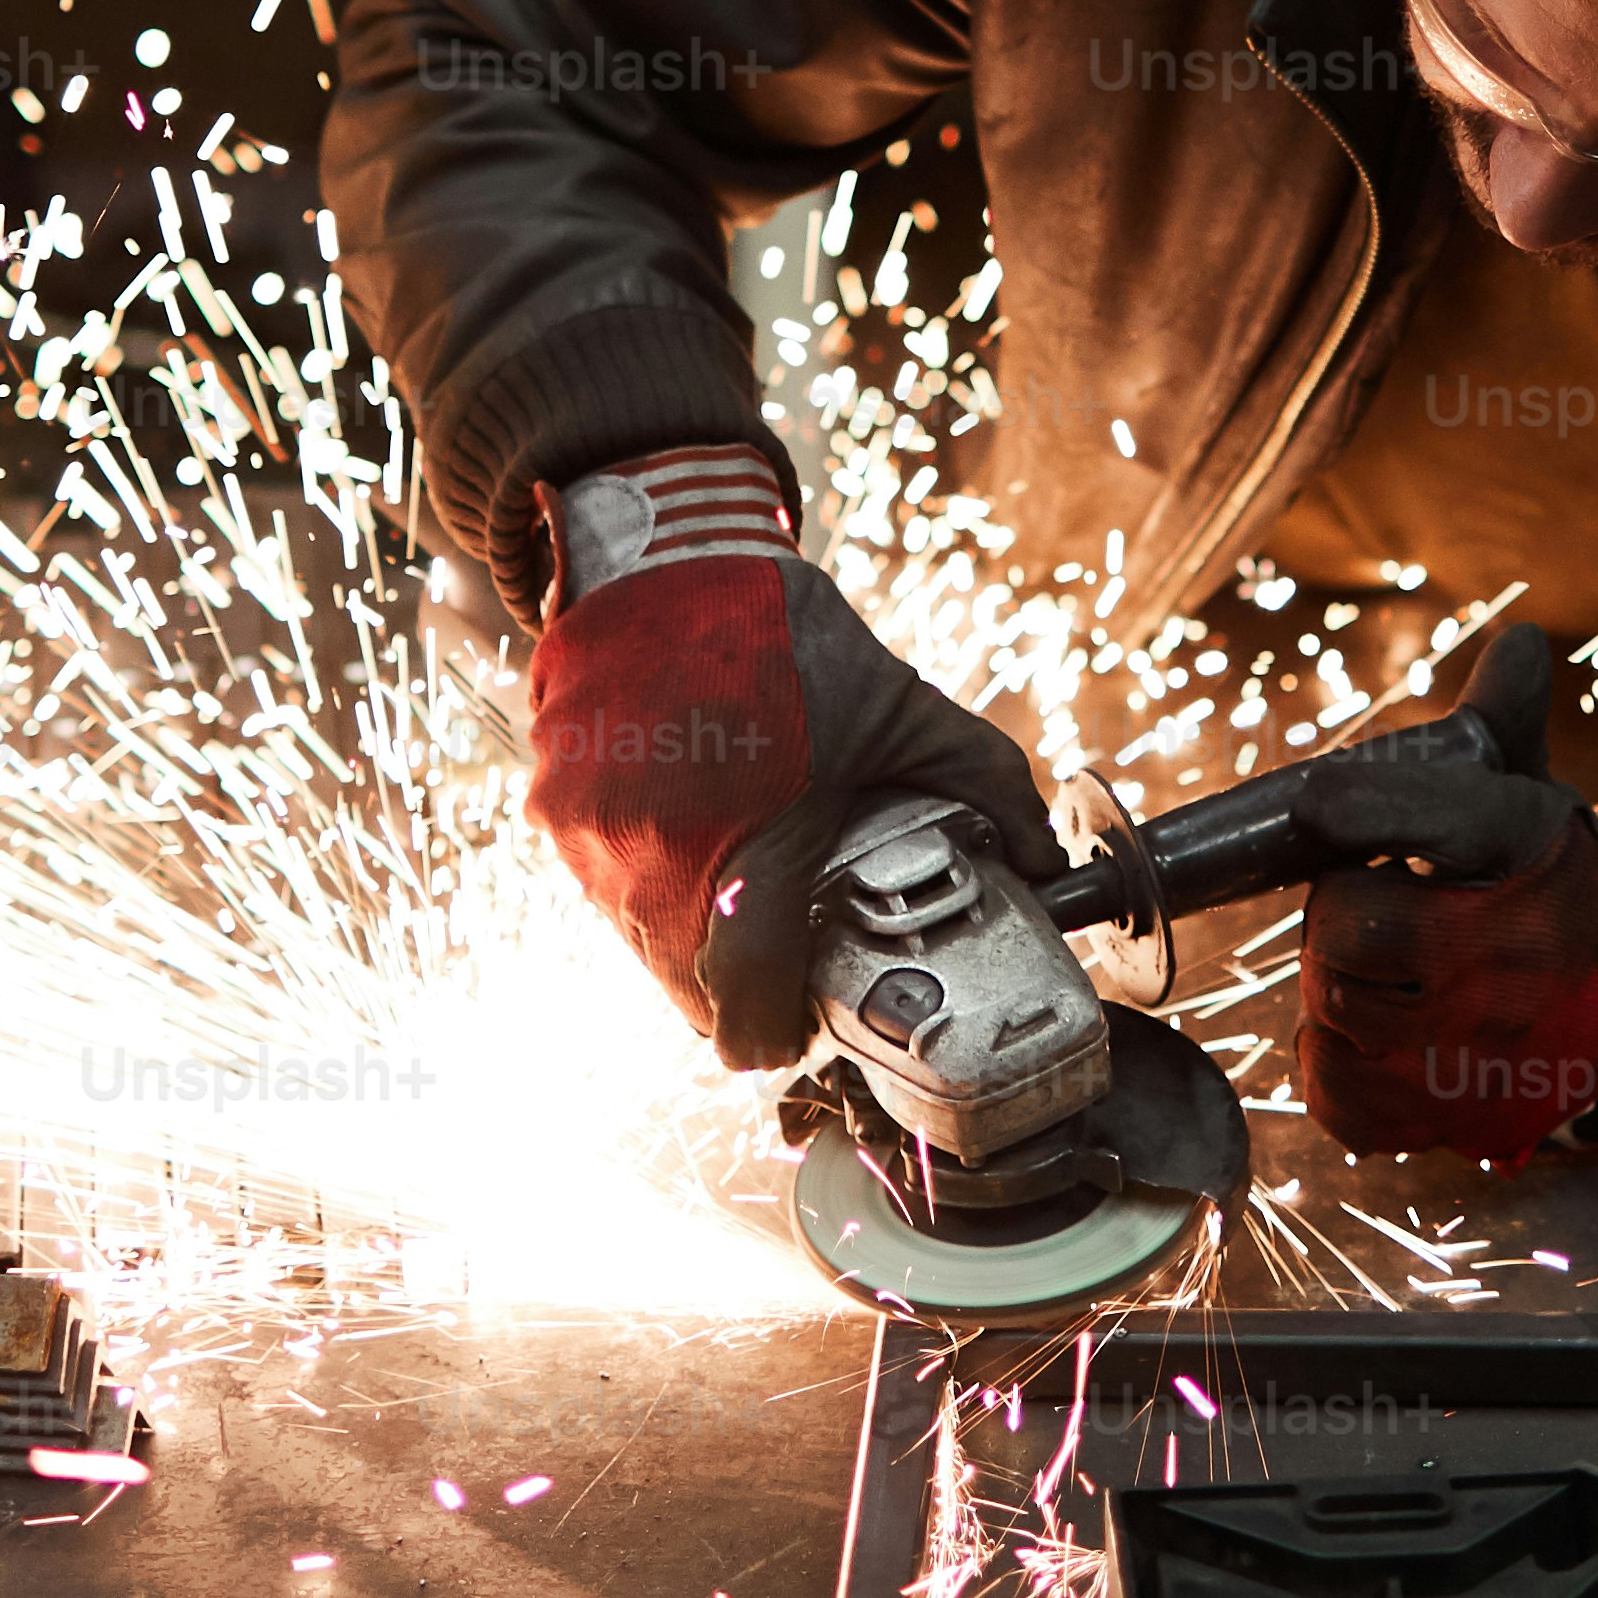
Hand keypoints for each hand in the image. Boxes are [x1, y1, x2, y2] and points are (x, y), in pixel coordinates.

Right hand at [525, 540, 1054, 1070]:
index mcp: (751, 848)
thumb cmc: (782, 636)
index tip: (788, 1042)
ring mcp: (593, 837)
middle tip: (781, 968)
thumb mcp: (903, 708)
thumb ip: (986, 786)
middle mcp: (655, 857)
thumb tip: (1043, 860)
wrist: (665, 555)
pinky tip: (693, 840)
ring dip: (689, 942)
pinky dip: (646, 886)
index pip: (744, 1002)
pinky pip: (603, 888)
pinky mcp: (553, 810)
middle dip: (736, 992)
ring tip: (740, 898)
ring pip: (640, 943)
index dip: (770, 1038)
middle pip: (690, 986)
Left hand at [1289, 625, 1597, 1161]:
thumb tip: (1520, 641)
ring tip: (1388, 971)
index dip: (1365, 809)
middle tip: (1377, 904)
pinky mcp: (1436, 1116)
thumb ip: (1507, 722)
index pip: (1438, 818)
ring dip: (1334, 986)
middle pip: (1345, 924)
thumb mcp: (1537, 805)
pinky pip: (1330, 1085)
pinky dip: (1334, 1062)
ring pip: (1328, 1005)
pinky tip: (1379, 1034)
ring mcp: (1471, 1048)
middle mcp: (1509, 956)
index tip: (1319, 802)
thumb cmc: (1553, 898)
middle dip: (1341, 911)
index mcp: (1531, 853)